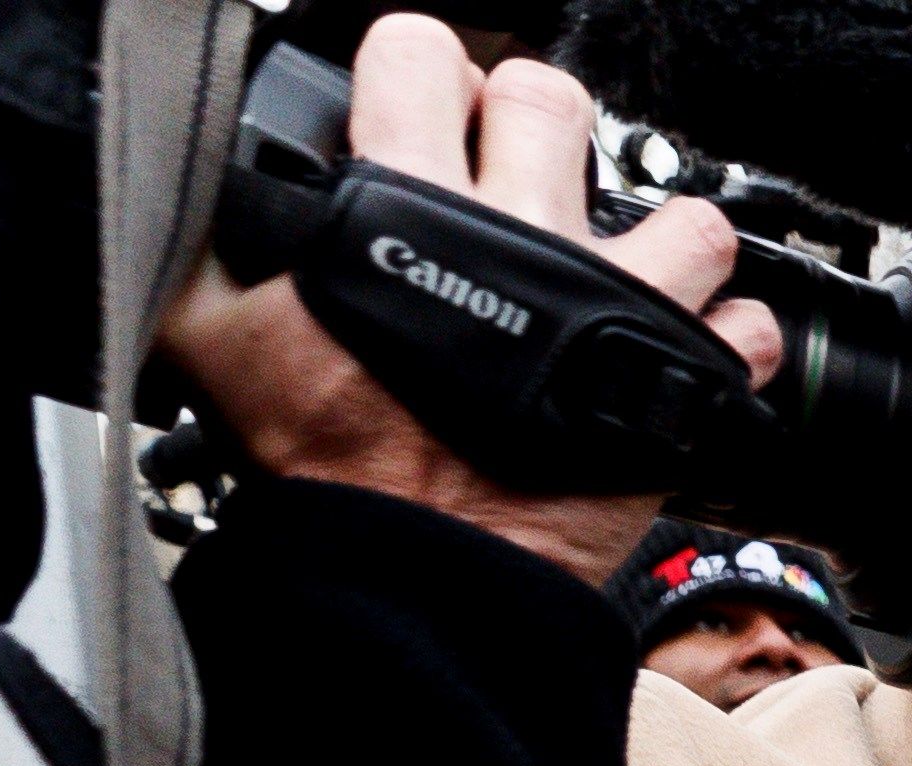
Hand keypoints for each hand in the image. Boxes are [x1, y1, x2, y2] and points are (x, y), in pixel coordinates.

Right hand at [153, 15, 782, 585]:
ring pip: (682, 211)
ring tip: (625, 277)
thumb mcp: (207, 334)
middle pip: (552, 99)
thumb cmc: (326, 461)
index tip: (423, 114)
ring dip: (663, 238)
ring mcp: (610, 298)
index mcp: (410, 199)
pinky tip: (690, 360)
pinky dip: (730, 342)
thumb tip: (165, 197)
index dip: (421, 72)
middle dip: (535, 125)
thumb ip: (194, 249)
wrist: (417, 565)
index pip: (418, 54)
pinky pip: (746, 329)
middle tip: (520, 182)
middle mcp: (522, 230)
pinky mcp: (675, 375)